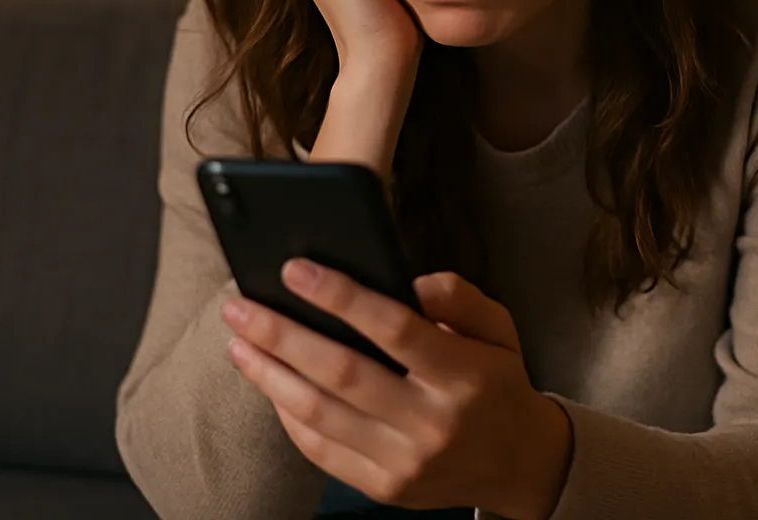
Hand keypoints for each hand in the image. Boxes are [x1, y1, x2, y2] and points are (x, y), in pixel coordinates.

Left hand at [221, 261, 572, 518]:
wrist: (518, 463)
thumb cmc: (496, 381)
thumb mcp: (498, 327)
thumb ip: (458, 296)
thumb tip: (407, 282)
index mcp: (463, 374)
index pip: (393, 328)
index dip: (339, 297)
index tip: (294, 269)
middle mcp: (431, 422)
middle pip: (341, 372)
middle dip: (282, 335)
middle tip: (240, 306)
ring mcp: (404, 462)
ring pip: (319, 413)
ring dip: (270, 374)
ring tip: (239, 341)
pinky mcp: (383, 489)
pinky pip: (320, 450)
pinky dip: (287, 415)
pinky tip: (269, 383)